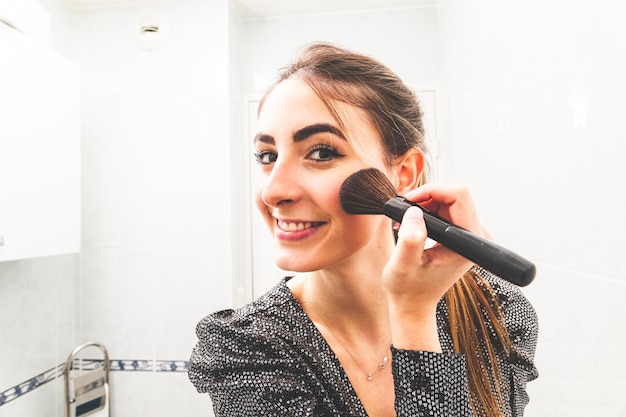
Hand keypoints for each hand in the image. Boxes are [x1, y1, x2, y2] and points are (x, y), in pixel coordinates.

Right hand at [383, 184, 479, 349]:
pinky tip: (413, 225)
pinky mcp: (462, 236)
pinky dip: (428, 211)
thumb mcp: (403, 264)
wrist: (413, 304)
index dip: (431, 191)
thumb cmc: (408, 288)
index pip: (458, 196)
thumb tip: (414, 212)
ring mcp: (470, 237)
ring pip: (449, 200)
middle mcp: (476, 237)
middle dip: (425, 197)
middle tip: (403, 213)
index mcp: (468, 244)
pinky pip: (447, 209)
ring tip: (404, 222)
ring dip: (424, 204)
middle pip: (455, 195)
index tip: (408, 202)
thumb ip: (411, 238)